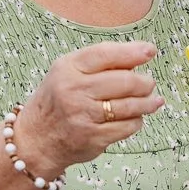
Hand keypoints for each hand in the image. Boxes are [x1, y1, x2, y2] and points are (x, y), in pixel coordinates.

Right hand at [16, 41, 163, 172]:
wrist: (36, 138)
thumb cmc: (57, 100)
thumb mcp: (67, 73)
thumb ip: (98, 63)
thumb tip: (137, 57)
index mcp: (68, 68)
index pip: (105, 54)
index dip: (132, 52)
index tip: (150, 51)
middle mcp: (74, 90)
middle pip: (125, 81)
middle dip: (144, 82)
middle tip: (148, 83)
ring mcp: (83, 116)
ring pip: (131, 105)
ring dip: (147, 102)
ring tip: (152, 100)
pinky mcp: (93, 138)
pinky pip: (128, 127)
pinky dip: (137, 121)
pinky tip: (135, 117)